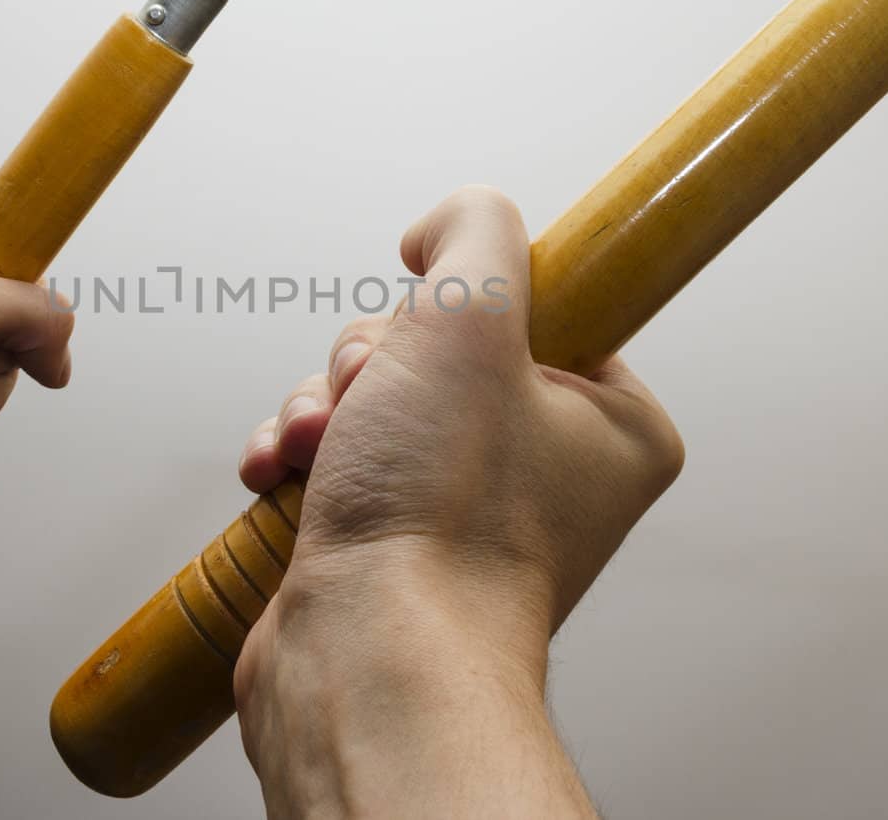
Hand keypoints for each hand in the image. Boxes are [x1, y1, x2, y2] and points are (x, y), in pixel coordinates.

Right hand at [231, 186, 682, 816]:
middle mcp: (545, 471)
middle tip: (372, 405)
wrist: (368, 658)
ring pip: (373, 392)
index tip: (433, 339)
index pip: (529, 307)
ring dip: (324, 403)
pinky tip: (279, 472)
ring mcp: (462, 507)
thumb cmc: (441, 521)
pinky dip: (296, 450)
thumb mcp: (475, 316)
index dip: (457, 308)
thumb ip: (476, 230)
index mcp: (608, 426)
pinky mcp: (390, 535)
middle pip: (434, 344)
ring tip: (319, 448)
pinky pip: (336, 450)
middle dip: (372, 363)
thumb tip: (443, 227)